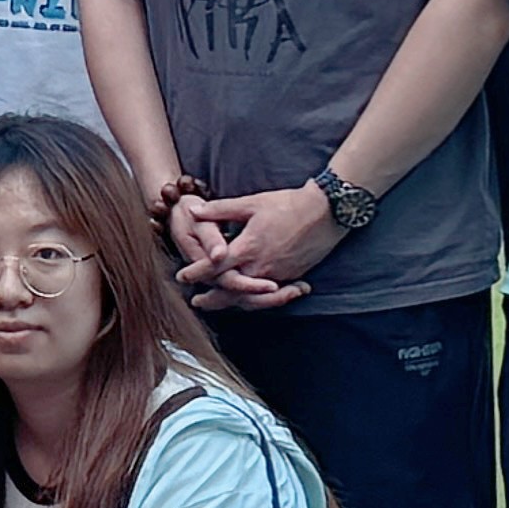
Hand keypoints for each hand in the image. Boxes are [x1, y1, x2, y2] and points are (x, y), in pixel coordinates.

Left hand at [192, 180, 345, 306]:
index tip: (182, 277)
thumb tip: (195, 210)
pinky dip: (256, 301)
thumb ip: (221, 209)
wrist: (326, 213)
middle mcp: (261, 267)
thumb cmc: (287, 205)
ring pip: (250, 298)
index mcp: (247, 248)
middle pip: (230, 290)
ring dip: (233, 303)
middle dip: (212, 298)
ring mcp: (277, 275)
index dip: (196, 272)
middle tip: (196, 302)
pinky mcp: (291, 277)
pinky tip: (249, 300)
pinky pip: (269, 296)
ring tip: (221, 305)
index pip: (214, 266)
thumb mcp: (251, 203)